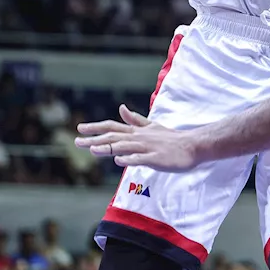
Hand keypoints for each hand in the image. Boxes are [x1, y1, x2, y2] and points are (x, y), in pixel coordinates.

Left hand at [76, 105, 200, 170]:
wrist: (192, 145)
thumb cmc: (171, 138)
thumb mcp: (151, 126)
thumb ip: (135, 119)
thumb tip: (121, 108)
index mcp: (137, 131)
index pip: (112, 127)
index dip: (96, 127)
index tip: (80, 128)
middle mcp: (139, 137)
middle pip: (114, 137)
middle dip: (94, 139)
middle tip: (77, 141)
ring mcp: (147, 147)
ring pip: (124, 146)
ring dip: (108, 147)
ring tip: (92, 149)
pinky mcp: (156, 158)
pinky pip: (141, 158)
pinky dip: (129, 159)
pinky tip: (119, 160)